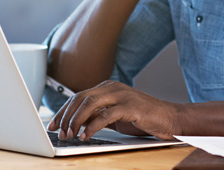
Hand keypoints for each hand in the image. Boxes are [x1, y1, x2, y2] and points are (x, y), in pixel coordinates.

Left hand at [47, 80, 181, 140]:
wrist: (170, 118)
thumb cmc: (144, 118)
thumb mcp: (116, 117)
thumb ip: (98, 116)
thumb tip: (76, 125)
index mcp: (108, 87)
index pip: (79, 96)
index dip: (63, 111)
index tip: (53, 125)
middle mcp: (113, 88)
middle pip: (80, 98)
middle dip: (66, 117)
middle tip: (59, 132)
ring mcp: (122, 95)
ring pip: (89, 104)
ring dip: (76, 121)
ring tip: (70, 135)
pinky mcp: (130, 106)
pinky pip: (105, 115)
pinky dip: (92, 126)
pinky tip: (86, 136)